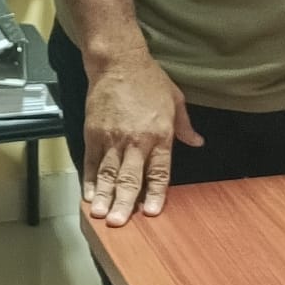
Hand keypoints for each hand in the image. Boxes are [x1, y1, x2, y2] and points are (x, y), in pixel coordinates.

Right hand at [83, 50, 202, 226]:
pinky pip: (91, 160)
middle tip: (118, 223)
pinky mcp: (93, 132)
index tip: (150, 213)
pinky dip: (88, 179)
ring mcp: (111, 137)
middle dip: (123, 202)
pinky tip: (87, 194)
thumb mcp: (175, 100)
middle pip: (129, 177)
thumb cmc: (148, 79)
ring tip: (99, 214)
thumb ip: (184, 126)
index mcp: (159, 134)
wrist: (118, 61)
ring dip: (103, 195)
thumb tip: (197, 142)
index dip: (154, 194)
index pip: (158, 172)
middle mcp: (135, 140)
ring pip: (107, 173)